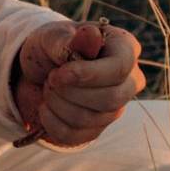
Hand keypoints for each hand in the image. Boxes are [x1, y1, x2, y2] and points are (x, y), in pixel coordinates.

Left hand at [12, 19, 145, 145]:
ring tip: (49, 86)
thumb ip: (70, 38)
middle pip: (112, 99)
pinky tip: (46, 106)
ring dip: (57, 103)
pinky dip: (51, 122)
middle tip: (51, 77)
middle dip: (72, 91)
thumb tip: (90, 35)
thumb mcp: (54, 35)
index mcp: (125, 48)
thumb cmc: (53, 45)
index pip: (120, 67)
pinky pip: (75, 136)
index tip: (60, 73)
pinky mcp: (97, 128)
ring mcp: (115, 107)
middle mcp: (128, 80)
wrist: (41, 69)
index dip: (90, 74)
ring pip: (90, 118)